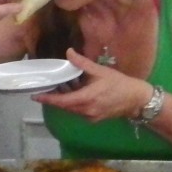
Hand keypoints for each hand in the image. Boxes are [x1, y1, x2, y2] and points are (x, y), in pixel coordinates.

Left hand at [32, 49, 152, 121]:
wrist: (136, 100)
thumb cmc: (119, 83)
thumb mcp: (100, 71)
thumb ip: (82, 63)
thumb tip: (68, 52)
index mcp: (87, 99)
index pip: (62, 101)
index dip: (48, 99)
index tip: (35, 96)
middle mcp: (86, 111)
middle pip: (64, 106)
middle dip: (54, 98)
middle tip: (45, 88)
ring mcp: (90, 117)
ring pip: (71, 109)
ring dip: (64, 100)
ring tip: (59, 87)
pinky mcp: (94, 118)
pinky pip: (79, 111)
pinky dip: (73, 102)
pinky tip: (74, 92)